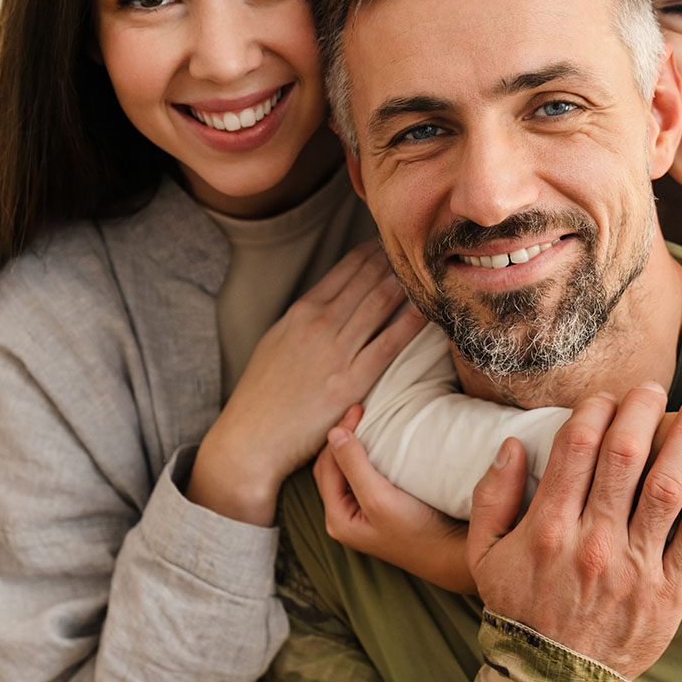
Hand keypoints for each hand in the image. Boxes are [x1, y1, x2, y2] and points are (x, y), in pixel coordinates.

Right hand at [187, 240, 425, 524]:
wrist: (250, 438)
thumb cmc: (263, 394)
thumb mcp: (276, 341)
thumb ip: (305, 319)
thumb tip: (332, 301)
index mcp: (301, 311)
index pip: (348, 267)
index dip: (376, 250)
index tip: (396, 243)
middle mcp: (319, 323)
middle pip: (369, 277)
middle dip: (398, 258)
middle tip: (422, 248)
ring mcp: (335, 351)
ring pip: (381, 302)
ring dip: (408, 282)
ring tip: (431, 270)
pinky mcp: (349, 382)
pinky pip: (389, 344)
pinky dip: (411, 322)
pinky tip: (430, 309)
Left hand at [313, 405, 474, 592]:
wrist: (452, 553)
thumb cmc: (416, 530)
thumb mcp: (379, 497)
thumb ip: (354, 466)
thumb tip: (334, 434)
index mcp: (337, 517)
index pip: (326, 465)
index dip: (338, 435)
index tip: (359, 409)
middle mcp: (345, 516)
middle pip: (333, 466)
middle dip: (343, 437)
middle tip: (361, 410)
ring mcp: (363, 513)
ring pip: (349, 470)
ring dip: (355, 445)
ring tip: (368, 421)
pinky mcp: (381, 509)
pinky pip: (365, 475)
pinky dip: (368, 455)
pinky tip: (381, 443)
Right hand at [467, 386, 681, 679]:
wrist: (555, 679)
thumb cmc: (520, 609)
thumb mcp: (485, 555)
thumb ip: (491, 497)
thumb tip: (512, 444)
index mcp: (548, 526)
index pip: (577, 448)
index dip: (595, 410)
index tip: (607, 396)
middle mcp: (593, 540)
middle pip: (624, 456)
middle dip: (642, 411)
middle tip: (655, 388)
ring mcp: (634, 565)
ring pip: (666, 488)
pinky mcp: (669, 590)